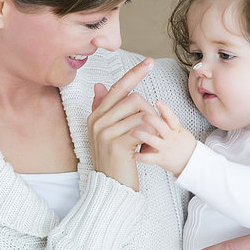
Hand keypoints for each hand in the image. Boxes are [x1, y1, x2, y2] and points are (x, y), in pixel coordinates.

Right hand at [88, 58, 155, 190]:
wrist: (111, 187)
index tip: (149, 62)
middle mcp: (97, 121)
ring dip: (152, 124)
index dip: (134, 74)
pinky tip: (148, 145)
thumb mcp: (105, 132)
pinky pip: (142, 128)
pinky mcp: (116, 144)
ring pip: (140, 113)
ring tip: (151, 138)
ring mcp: (105, 132)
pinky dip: (150, 135)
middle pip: (133, 98)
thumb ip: (103, 108)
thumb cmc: (113, 159)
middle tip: (154, 126)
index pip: (118, 87)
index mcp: (95, 115)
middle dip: (150, 110)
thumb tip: (99, 84)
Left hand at [131, 100, 196, 175]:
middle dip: (150, 120)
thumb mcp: (179, 131)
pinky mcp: (162, 159)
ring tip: (131, 132)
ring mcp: (166, 148)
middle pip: (161, 126)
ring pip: (152, 140)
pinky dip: (140, 156)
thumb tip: (158, 109)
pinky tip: (133, 153)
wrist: (192, 163)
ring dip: (141, 134)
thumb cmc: (182, 145)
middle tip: (140, 115)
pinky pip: (149, 158)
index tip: (157, 101)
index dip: (165, 109)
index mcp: (175, 129)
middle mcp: (171, 137)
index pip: (172, 118)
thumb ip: (168, 122)